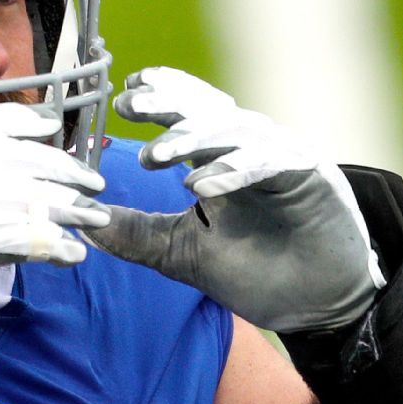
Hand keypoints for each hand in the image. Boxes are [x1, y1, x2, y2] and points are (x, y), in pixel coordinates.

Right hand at [0, 103, 108, 358]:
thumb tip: (49, 187)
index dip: (15, 120)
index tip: (53, 127)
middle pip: (0, 158)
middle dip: (55, 167)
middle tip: (94, 185)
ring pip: (3, 195)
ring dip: (58, 206)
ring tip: (93, 221)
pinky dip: (39, 242)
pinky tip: (69, 253)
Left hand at [86, 67, 384, 332]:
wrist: (318, 308)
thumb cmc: (258, 273)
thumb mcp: (182, 252)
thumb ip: (137, 233)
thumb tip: (84, 222)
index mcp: (219, 159)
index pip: (187, 115)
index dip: (159, 99)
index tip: (123, 95)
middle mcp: (250, 150)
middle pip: (207, 111)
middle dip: (168, 105)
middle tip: (132, 104)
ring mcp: (281, 159)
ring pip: (235, 131)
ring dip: (193, 138)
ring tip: (153, 156)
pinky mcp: (311, 177)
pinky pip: (270, 162)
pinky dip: (233, 170)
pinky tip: (200, 185)